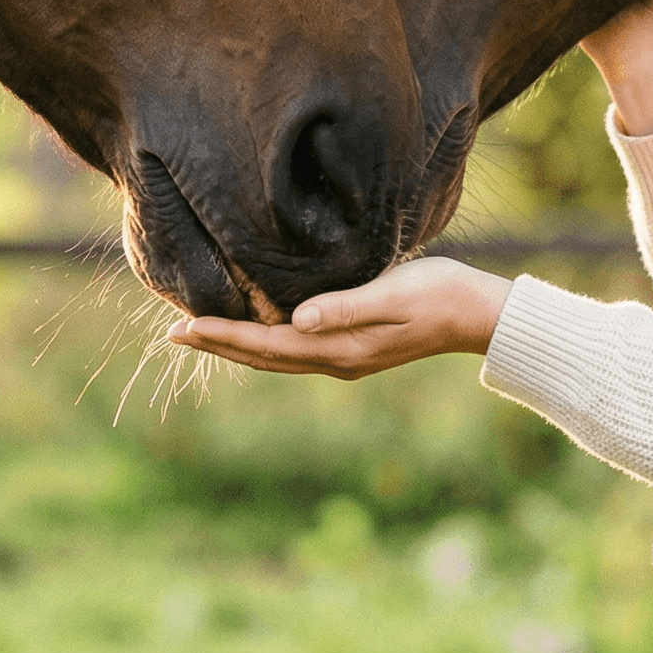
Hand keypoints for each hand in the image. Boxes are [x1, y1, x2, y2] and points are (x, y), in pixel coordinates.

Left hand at [167, 256, 511, 379]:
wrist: (479, 314)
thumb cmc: (440, 293)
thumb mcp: (393, 292)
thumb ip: (345, 307)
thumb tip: (296, 321)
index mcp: (341, 347)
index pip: (267, 344)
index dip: (224, 335)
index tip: (184, 326)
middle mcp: (337, 359)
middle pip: (264, 356)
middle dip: (219, 344)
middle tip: (174, 334)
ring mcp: (346, 358)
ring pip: (277, 357)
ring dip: (237, 346)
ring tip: (203, 335)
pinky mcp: (355, 348)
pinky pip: (295, 351)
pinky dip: (265, 344)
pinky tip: (256, 332)